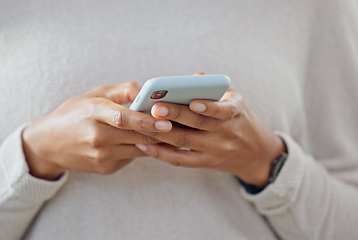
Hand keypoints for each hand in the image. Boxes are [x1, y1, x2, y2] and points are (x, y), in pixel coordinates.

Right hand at [22, 82, 171, 179]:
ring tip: (174, 131)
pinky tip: (153, 140)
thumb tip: (146, 90)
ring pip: (139, 148)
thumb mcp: (93, 95)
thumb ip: (121, 91)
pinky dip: (143, 148)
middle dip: (162, 131)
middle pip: (137, 135)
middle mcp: (97, 137)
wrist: (48, 145)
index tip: (168, 120)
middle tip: (184, 125)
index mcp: (93, 114)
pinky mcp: (106, 168)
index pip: (123, 118)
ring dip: (157, 141)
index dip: (147, 120)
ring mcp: (101, 156)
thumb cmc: (73, 114)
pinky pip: (131, 156)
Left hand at [136, 88, 285, 185]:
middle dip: (174, 115)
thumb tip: (191, 78)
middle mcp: (227, 132)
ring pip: (185, 142)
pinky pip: (181, 160)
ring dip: (161, 133)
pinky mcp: (205, 163)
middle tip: (155, 107)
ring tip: (142, 123)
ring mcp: (216, 150)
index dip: (208, 106)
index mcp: (235, 111)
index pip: (223, 109)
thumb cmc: (238, 118)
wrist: (256, 152)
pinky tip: (144, 144)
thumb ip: (214, 87)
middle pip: (198, 124)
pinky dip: (161, 153)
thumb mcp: (235, 99)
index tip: (192, 101)